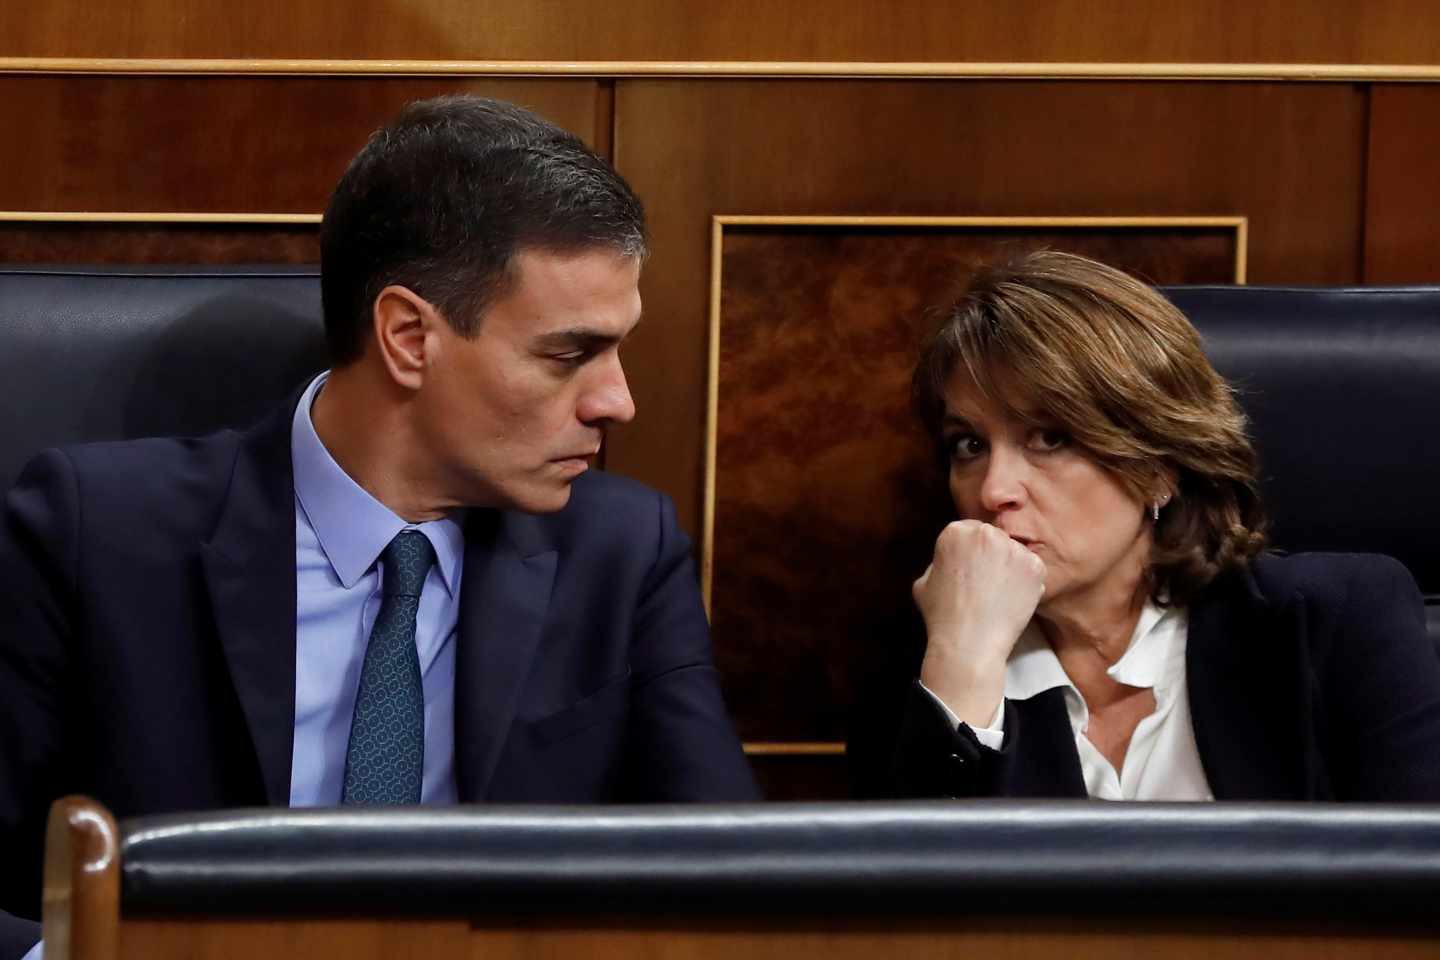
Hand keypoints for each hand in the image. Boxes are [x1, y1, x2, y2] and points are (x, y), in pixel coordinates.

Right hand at [913, 520, 1046, 727]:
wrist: (969, 643)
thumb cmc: (942, 616)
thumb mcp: (923, 581)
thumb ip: (940, 562)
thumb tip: (953, 560)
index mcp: (955, 532)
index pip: (968, 530)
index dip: (970, 551)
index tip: (970, 569)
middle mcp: (986, 533)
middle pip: (993, 537)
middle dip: (991, 555)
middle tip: (985, 583)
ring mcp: (1013, 549)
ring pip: (1014, 552)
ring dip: (1009, 567)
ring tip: (999, 594)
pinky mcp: (1034, 566)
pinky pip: (1032, 569)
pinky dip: (1026, 582)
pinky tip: (1012, 599)